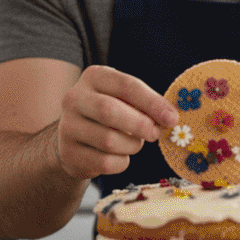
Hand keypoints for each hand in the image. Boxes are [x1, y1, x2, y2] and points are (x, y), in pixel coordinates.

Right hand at [55, 65, 177, 179]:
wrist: (76, 139)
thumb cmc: (109, 115)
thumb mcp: (123, 100)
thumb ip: (144, 105)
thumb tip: (169, 118)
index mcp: (93, 77)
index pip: (126, 85)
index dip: (152, 103)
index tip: (172, 118)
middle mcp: (74, 98)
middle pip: (109, 110)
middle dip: (139, 125)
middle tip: (155, 134)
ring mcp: (67, 126)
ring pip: (108, 140)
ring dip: (131, 146)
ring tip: (134, 144)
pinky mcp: (68, 152)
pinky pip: (104, 162)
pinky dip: (120, 162)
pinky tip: (119, 156)